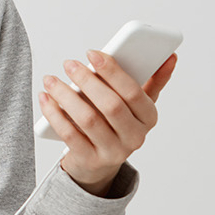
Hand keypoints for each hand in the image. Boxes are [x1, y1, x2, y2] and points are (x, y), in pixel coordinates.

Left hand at [39, 50, 178, 195]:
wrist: (98, 161)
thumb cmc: (117, 123)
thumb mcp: (136, 105)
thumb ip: (152, 81)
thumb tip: (169, 57)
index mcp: (148, 118)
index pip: (134, 92)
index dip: (112, 72)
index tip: (92, 53)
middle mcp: (135, 137)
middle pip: (110, 105)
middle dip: (87, 81)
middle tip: (69, 63)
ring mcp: (113, 152)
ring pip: (88, 119)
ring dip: (66, 96)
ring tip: (51, 80)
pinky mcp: (90, 160)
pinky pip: (69, 135)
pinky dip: (55, 114)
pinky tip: (46, 98)